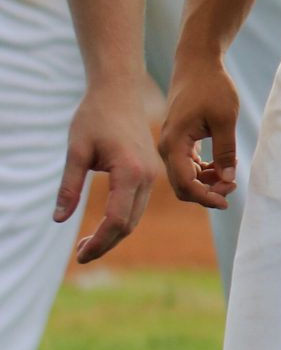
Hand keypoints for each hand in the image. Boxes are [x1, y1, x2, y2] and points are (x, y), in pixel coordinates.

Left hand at [65, 78, 154, 263]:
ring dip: (114, 234)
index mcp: (130, 172)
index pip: (116, 219)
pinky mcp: (150, 171)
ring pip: (135, 216)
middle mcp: (147, 176)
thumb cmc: (95, 117)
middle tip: (81, 255)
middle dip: (106, 243)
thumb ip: (69, 186)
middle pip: (129, 223)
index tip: (79, 256)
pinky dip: (122, 219)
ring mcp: (152, 174)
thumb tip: (59, 219)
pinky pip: (138, 204)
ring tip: (88, 243)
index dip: (99, 242)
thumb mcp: (76, 151)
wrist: (119, 93)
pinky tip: (104, 223)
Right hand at [156, 49, 241, 210]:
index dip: (205, 197)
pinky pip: (187, 165)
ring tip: (230, 179)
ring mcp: (171, 144)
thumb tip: (227, 180)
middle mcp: (167, 147)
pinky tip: (221, 169)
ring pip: (185, 177)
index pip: (185, 183)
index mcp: (174, 144)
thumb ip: (225, 151)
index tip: (227, 201)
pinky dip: (203, 172)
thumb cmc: (212, 88)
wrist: (198, 65)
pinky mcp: (179, 140)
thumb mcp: (225, 119)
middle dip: (206, 193)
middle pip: (182, 185)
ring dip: (206, 183)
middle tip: (232, 188)